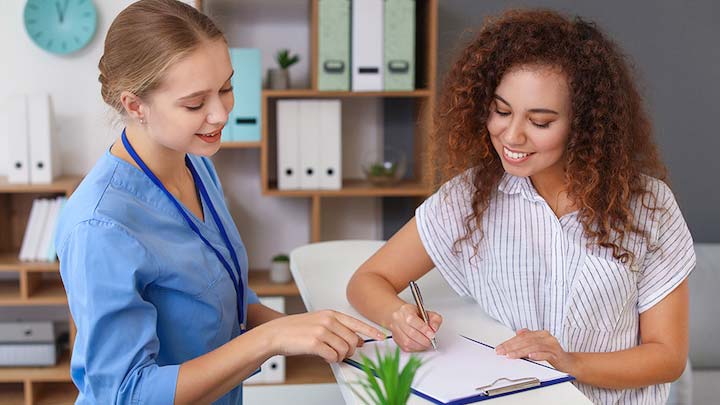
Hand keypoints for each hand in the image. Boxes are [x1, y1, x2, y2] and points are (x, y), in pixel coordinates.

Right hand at [264, 310, 385, 362]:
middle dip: (350, 351)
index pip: (357, 323)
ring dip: (339, 356)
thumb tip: (357, 340)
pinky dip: (330, 359)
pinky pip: (333, 356)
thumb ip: (338, 329)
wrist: (276, 333)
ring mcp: (322, 331)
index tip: (382, 337)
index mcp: (331, 314)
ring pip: (344, 350)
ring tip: (329, 354)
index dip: (371, 331)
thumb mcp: (320, 322)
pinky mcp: (315, 343)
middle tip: (341, 353)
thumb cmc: (297, 329)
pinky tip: (323, 356)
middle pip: (353, 340)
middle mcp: (329, 320)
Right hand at [388, 303, 441, 351]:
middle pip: (410, 332)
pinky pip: (406, 347)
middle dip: (424, 339)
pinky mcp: (396, 339)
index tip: (432, 334)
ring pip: (407, 342)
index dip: (423, 329)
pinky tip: (420, 344)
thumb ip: (434, 319)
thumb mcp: (427, 312)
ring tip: (426, 343)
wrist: (402, 315)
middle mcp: (398, 319)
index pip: (412, 320)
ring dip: (420, 345)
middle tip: (431, 340)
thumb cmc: (414, 314)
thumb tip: (434, 329)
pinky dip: (416, 348)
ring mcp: (395, 330)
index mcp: (406, 310)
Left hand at [495, 328, 576, 372]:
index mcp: (540, 334)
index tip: (500, 348)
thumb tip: (518, 332)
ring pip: (533, 346)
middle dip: (512, 346)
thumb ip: (529, 338)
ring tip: (511, 355)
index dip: (509, 342)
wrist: (568, 363)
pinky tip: (530, 356)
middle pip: (526, 340)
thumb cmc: (552, 354)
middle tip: (502, 352)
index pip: (522, 336)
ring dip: (521, 351)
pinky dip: (537, 355)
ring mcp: (552, 344)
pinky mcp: (557, 354)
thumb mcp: (539, 345)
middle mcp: (546, 337)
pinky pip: (546, 354)